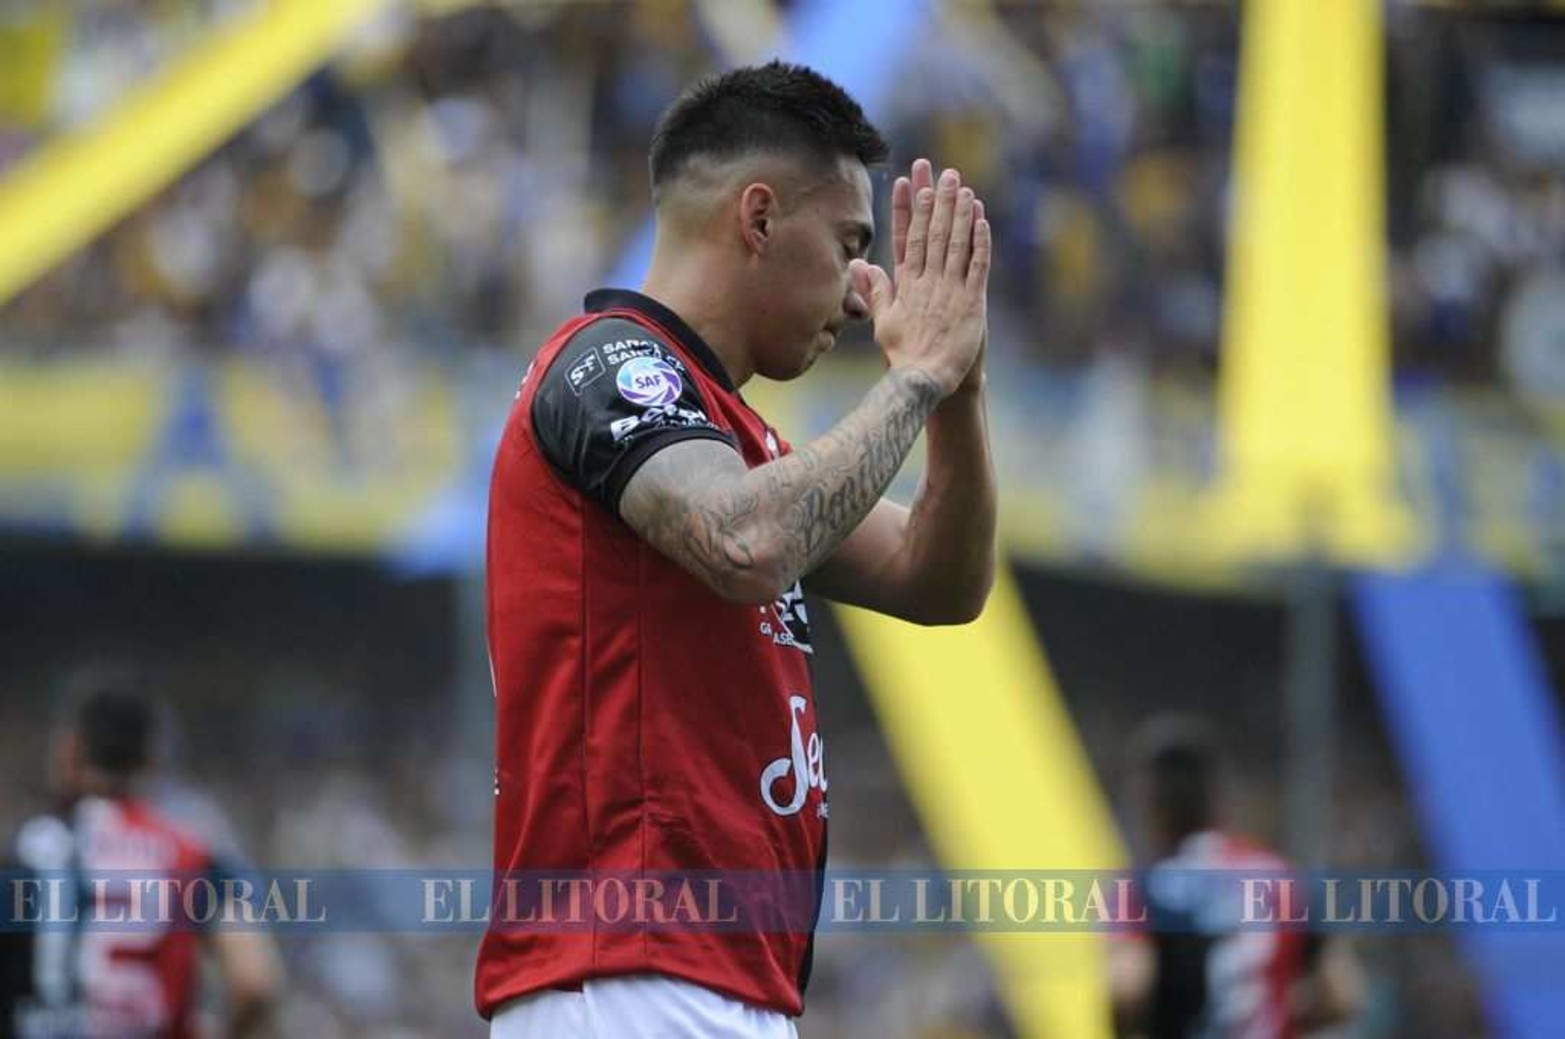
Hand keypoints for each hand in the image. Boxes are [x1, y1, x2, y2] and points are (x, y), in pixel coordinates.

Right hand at [851, 159, 990, 396]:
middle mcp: (927, 282)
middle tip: (942, 171)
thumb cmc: (903, 353)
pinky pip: (976, 266)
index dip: (907, 207)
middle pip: (931, 232)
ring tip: (962, 187)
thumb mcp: (883, 320)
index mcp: (906, 284)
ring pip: (955, 243)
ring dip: (959, 213)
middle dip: (936, 199)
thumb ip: (875, 289)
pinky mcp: (972, 303)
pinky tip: (981, 220)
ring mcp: (950, 290)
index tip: (908, 182)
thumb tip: (859, 264)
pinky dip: (979, 242)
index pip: (905, 237)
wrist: (924, 379)